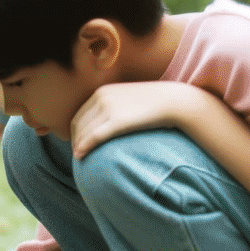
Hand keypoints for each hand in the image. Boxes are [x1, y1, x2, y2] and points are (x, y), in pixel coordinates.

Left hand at [70, 81, 215, 158]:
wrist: (174, 101)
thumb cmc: (154, 104)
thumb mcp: (128, 100)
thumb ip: (114, 107)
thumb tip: (107, 123)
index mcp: (102, 92)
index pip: (80, 114)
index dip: (75, 131)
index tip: (77, 143)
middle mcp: (102, 97)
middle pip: (78, 123)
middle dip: (75, 139)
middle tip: (77, 153)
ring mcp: (109, 108)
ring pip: (84, 131)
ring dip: (78, 145)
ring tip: (78, 157)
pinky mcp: (118, 120)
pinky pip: (94, 136)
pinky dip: (84, 146)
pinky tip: (80, 156)